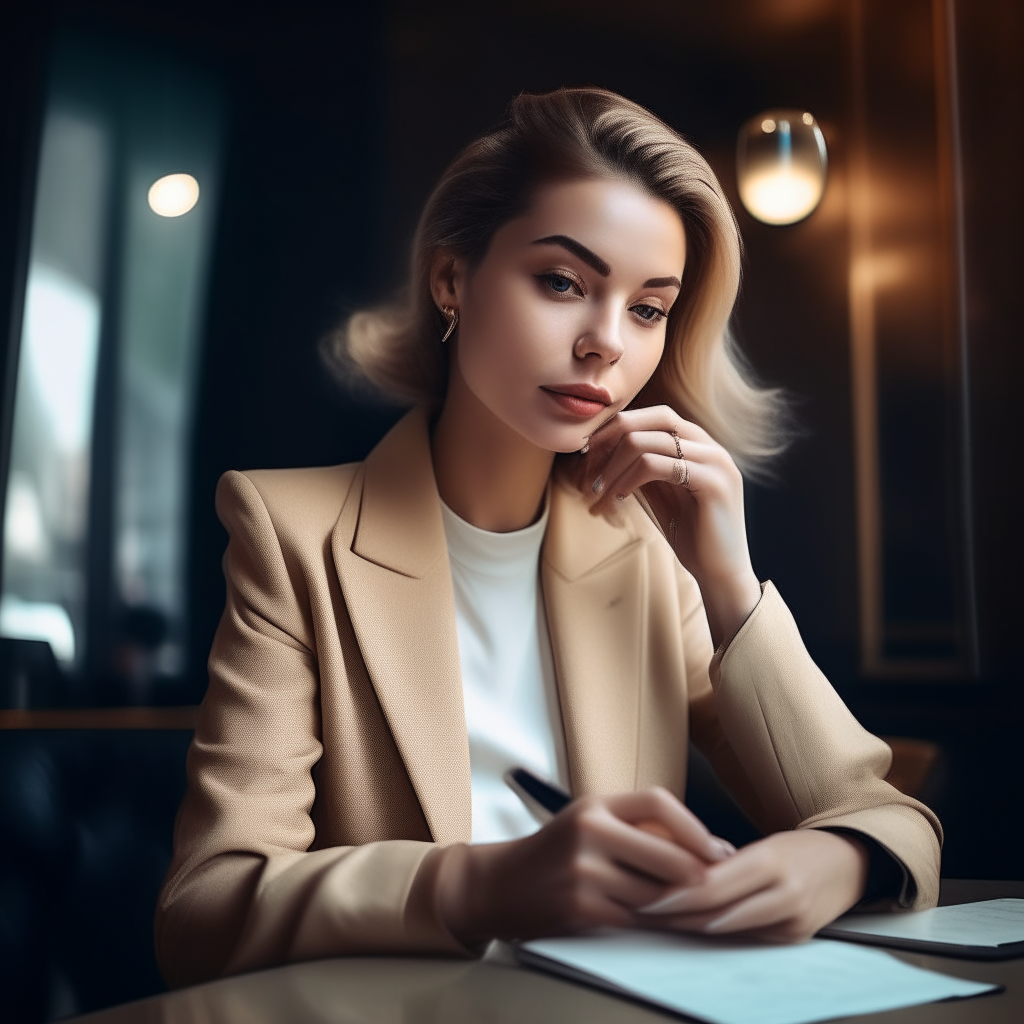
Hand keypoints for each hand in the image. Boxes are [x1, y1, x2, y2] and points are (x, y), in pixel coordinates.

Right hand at [435, 788, 735, 944]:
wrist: (500, 885)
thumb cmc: (556, 853)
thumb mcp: (590, 824)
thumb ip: (639, 829)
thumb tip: (708, 847)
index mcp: (595, 804)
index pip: (657, 802)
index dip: (694, 827)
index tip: (717, 849)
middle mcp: (589, 830)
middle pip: (666, 853)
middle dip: (696, 876)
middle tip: (717, 887)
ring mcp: (583, 869)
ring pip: (654, 893)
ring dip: (672, 905)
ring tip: (683, 906)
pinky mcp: (579, 906)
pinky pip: (632, 918)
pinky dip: (645, 921)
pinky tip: (647, 919)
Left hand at [577, 406, 760, 647]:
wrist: (722, 573)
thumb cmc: (692, 535)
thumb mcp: (663, 492)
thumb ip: (645, 466)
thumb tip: (605, 449)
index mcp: (700, 444)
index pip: (653, 416)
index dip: (616, 430)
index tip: (588, 457)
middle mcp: (710, 446)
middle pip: (649, 419)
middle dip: (610, 442)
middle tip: (587, 472)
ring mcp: (714, 461)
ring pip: (644, 442)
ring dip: (610, 470)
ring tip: (595, 497)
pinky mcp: (712, 482)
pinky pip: (654, 465)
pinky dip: (626, 480)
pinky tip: (616, 501)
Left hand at [638, 829, 869, 941]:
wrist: (849, 864)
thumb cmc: (796, 849)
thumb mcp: (761, 844)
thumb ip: (724, 861)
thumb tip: (677, 871)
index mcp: (769, 860)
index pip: (714, 884)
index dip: (678, 895)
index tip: (648, 898)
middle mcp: (783, 892)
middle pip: (718, 911)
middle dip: (678, 916)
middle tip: (644, 914)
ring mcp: (793, 920)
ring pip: (731, 930)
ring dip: (694, 928)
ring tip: (662, 923)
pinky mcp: (796, 938)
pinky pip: (749, 938)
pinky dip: (721, 934)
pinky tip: (697, 929)